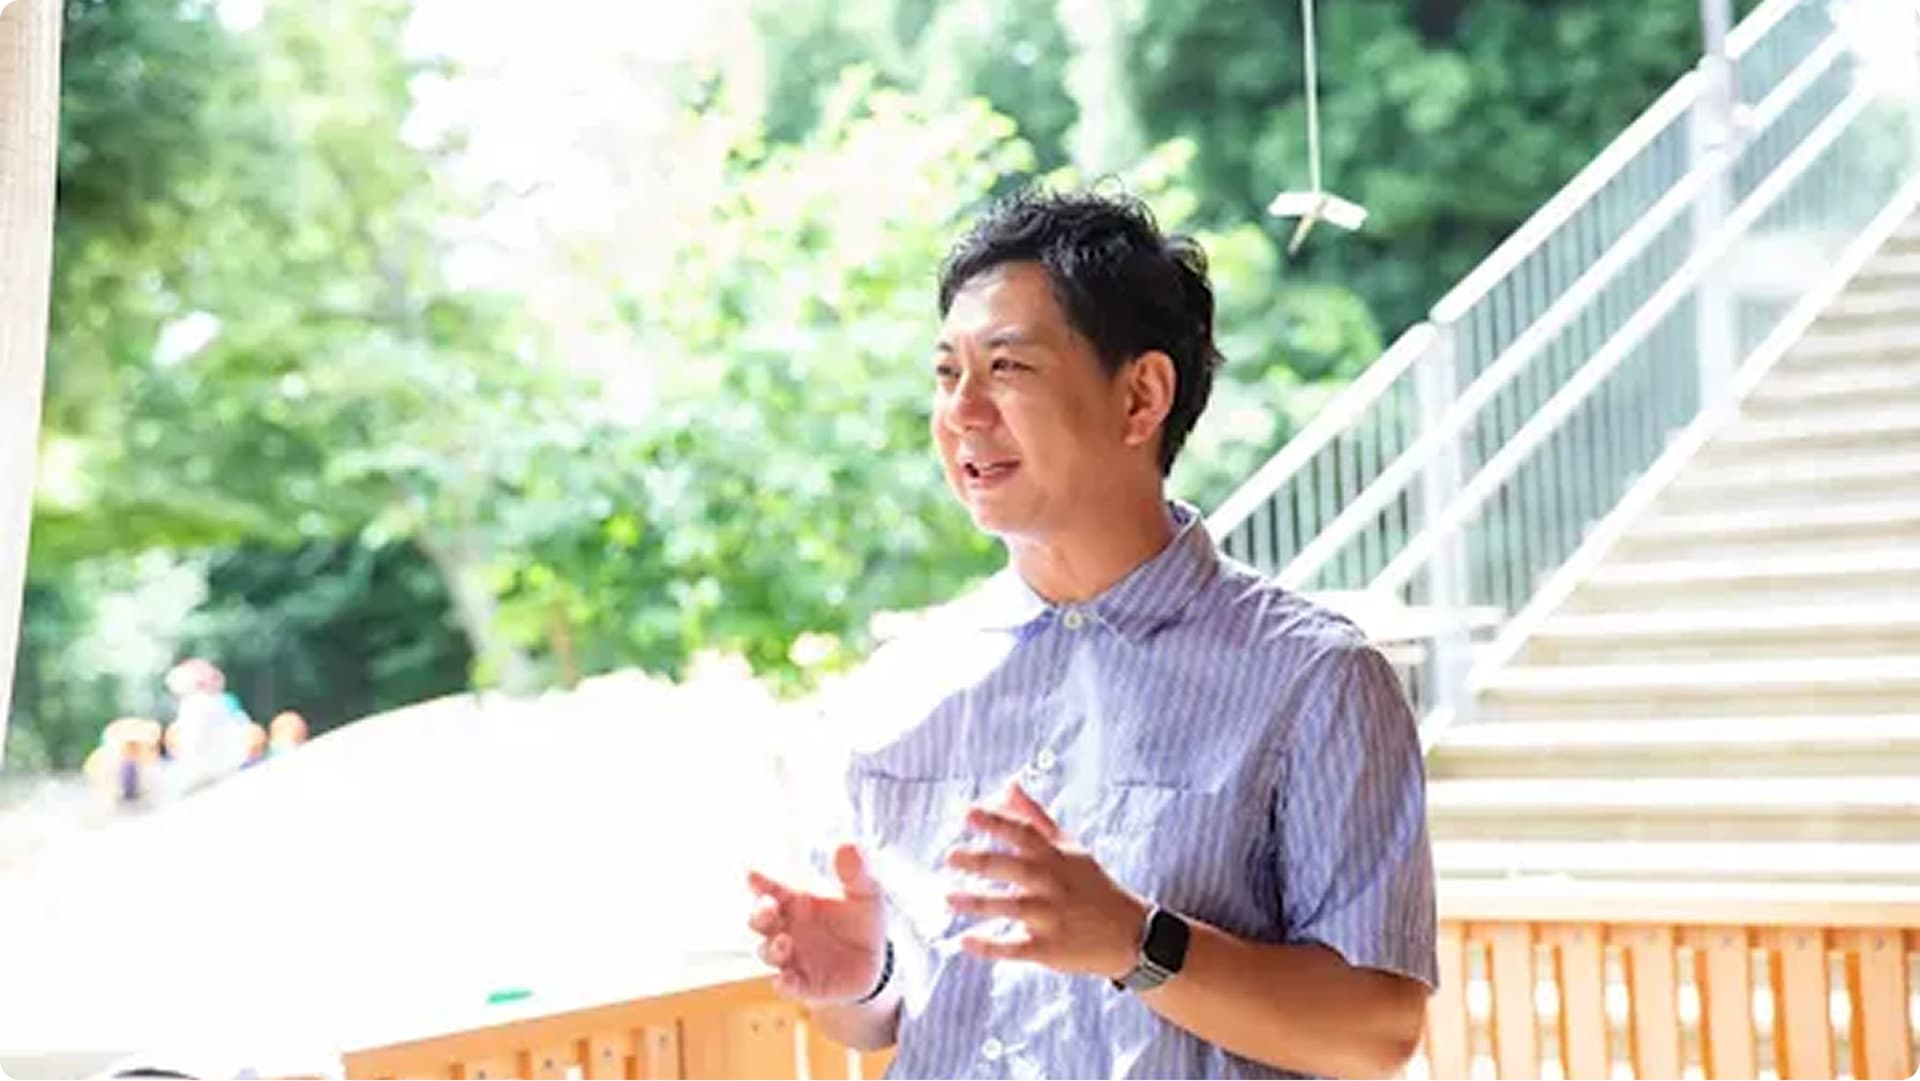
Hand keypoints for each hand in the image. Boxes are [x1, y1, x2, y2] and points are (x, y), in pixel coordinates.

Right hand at [746, 844, 888, 1003]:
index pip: (772, 888)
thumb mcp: (866, 892)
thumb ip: (854, 872)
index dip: (760, 881)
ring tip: (783, 942)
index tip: (751, 873)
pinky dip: (785, 984)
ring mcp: (792, 957)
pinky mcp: (804, 984)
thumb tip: (846, 843)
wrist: (875, 961)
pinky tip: (786, 980)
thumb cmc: (862, 919)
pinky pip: (788, 985)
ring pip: (768, 953)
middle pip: (760, 920)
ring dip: (771, 948)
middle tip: (767, 906)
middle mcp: (787, 927)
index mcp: (796, 901)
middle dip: (758, 914)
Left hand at [945, 783, 1148, 978]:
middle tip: (951, 855)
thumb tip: (1007, 786)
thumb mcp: (1068, 847)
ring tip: (948, 897)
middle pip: (1015, 868)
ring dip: (979, 902)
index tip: (968, 812)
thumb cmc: (1092, 886)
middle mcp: (1052, 885)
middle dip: (982, 861)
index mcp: (1055, 857)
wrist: (1129, 933)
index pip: (1024, 834)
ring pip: (1011, 907)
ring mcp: (1050, 917)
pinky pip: (1016, 947)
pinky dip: (991, 945)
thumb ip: (1034, 818)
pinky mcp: (1049, 949)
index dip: (997, 822)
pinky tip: (965, 940)